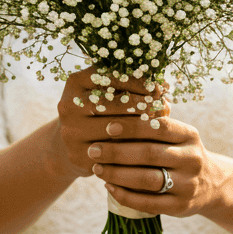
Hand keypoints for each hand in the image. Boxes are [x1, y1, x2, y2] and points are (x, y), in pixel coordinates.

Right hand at [53, 66, 167, 179]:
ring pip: (114, 130)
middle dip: (142, 103)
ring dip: (141, 127)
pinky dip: (133, 148)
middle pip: (113, 104)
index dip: (138, 81)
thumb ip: (131, 84)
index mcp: (76, 82)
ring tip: (161, 123)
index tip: (159, 86)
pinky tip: (148, 143)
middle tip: (163, 104)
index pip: (112, 77)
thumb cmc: (100, 110)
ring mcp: (71, 133)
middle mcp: (69, 106)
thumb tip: (163, 86)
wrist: (75, 143)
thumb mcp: (108, 91)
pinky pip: (112, 152)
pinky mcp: (79, 156)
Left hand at [55, 68, 224, 217]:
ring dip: (117, 174)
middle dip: (117, 152)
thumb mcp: (178, 135)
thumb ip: (155, 123)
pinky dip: (125, 195)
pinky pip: (148, 203)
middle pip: (149, 154)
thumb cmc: (182, 153)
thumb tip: (118, 104)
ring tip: (97, 168)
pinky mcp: (180, 207)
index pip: (160, 127)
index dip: (132, 126)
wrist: (214, 185)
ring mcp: (188, 185)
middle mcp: (192, 159)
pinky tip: (108, 187)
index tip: (108, 126)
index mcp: (189, 136)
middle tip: (93, 149)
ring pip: (147, 180)